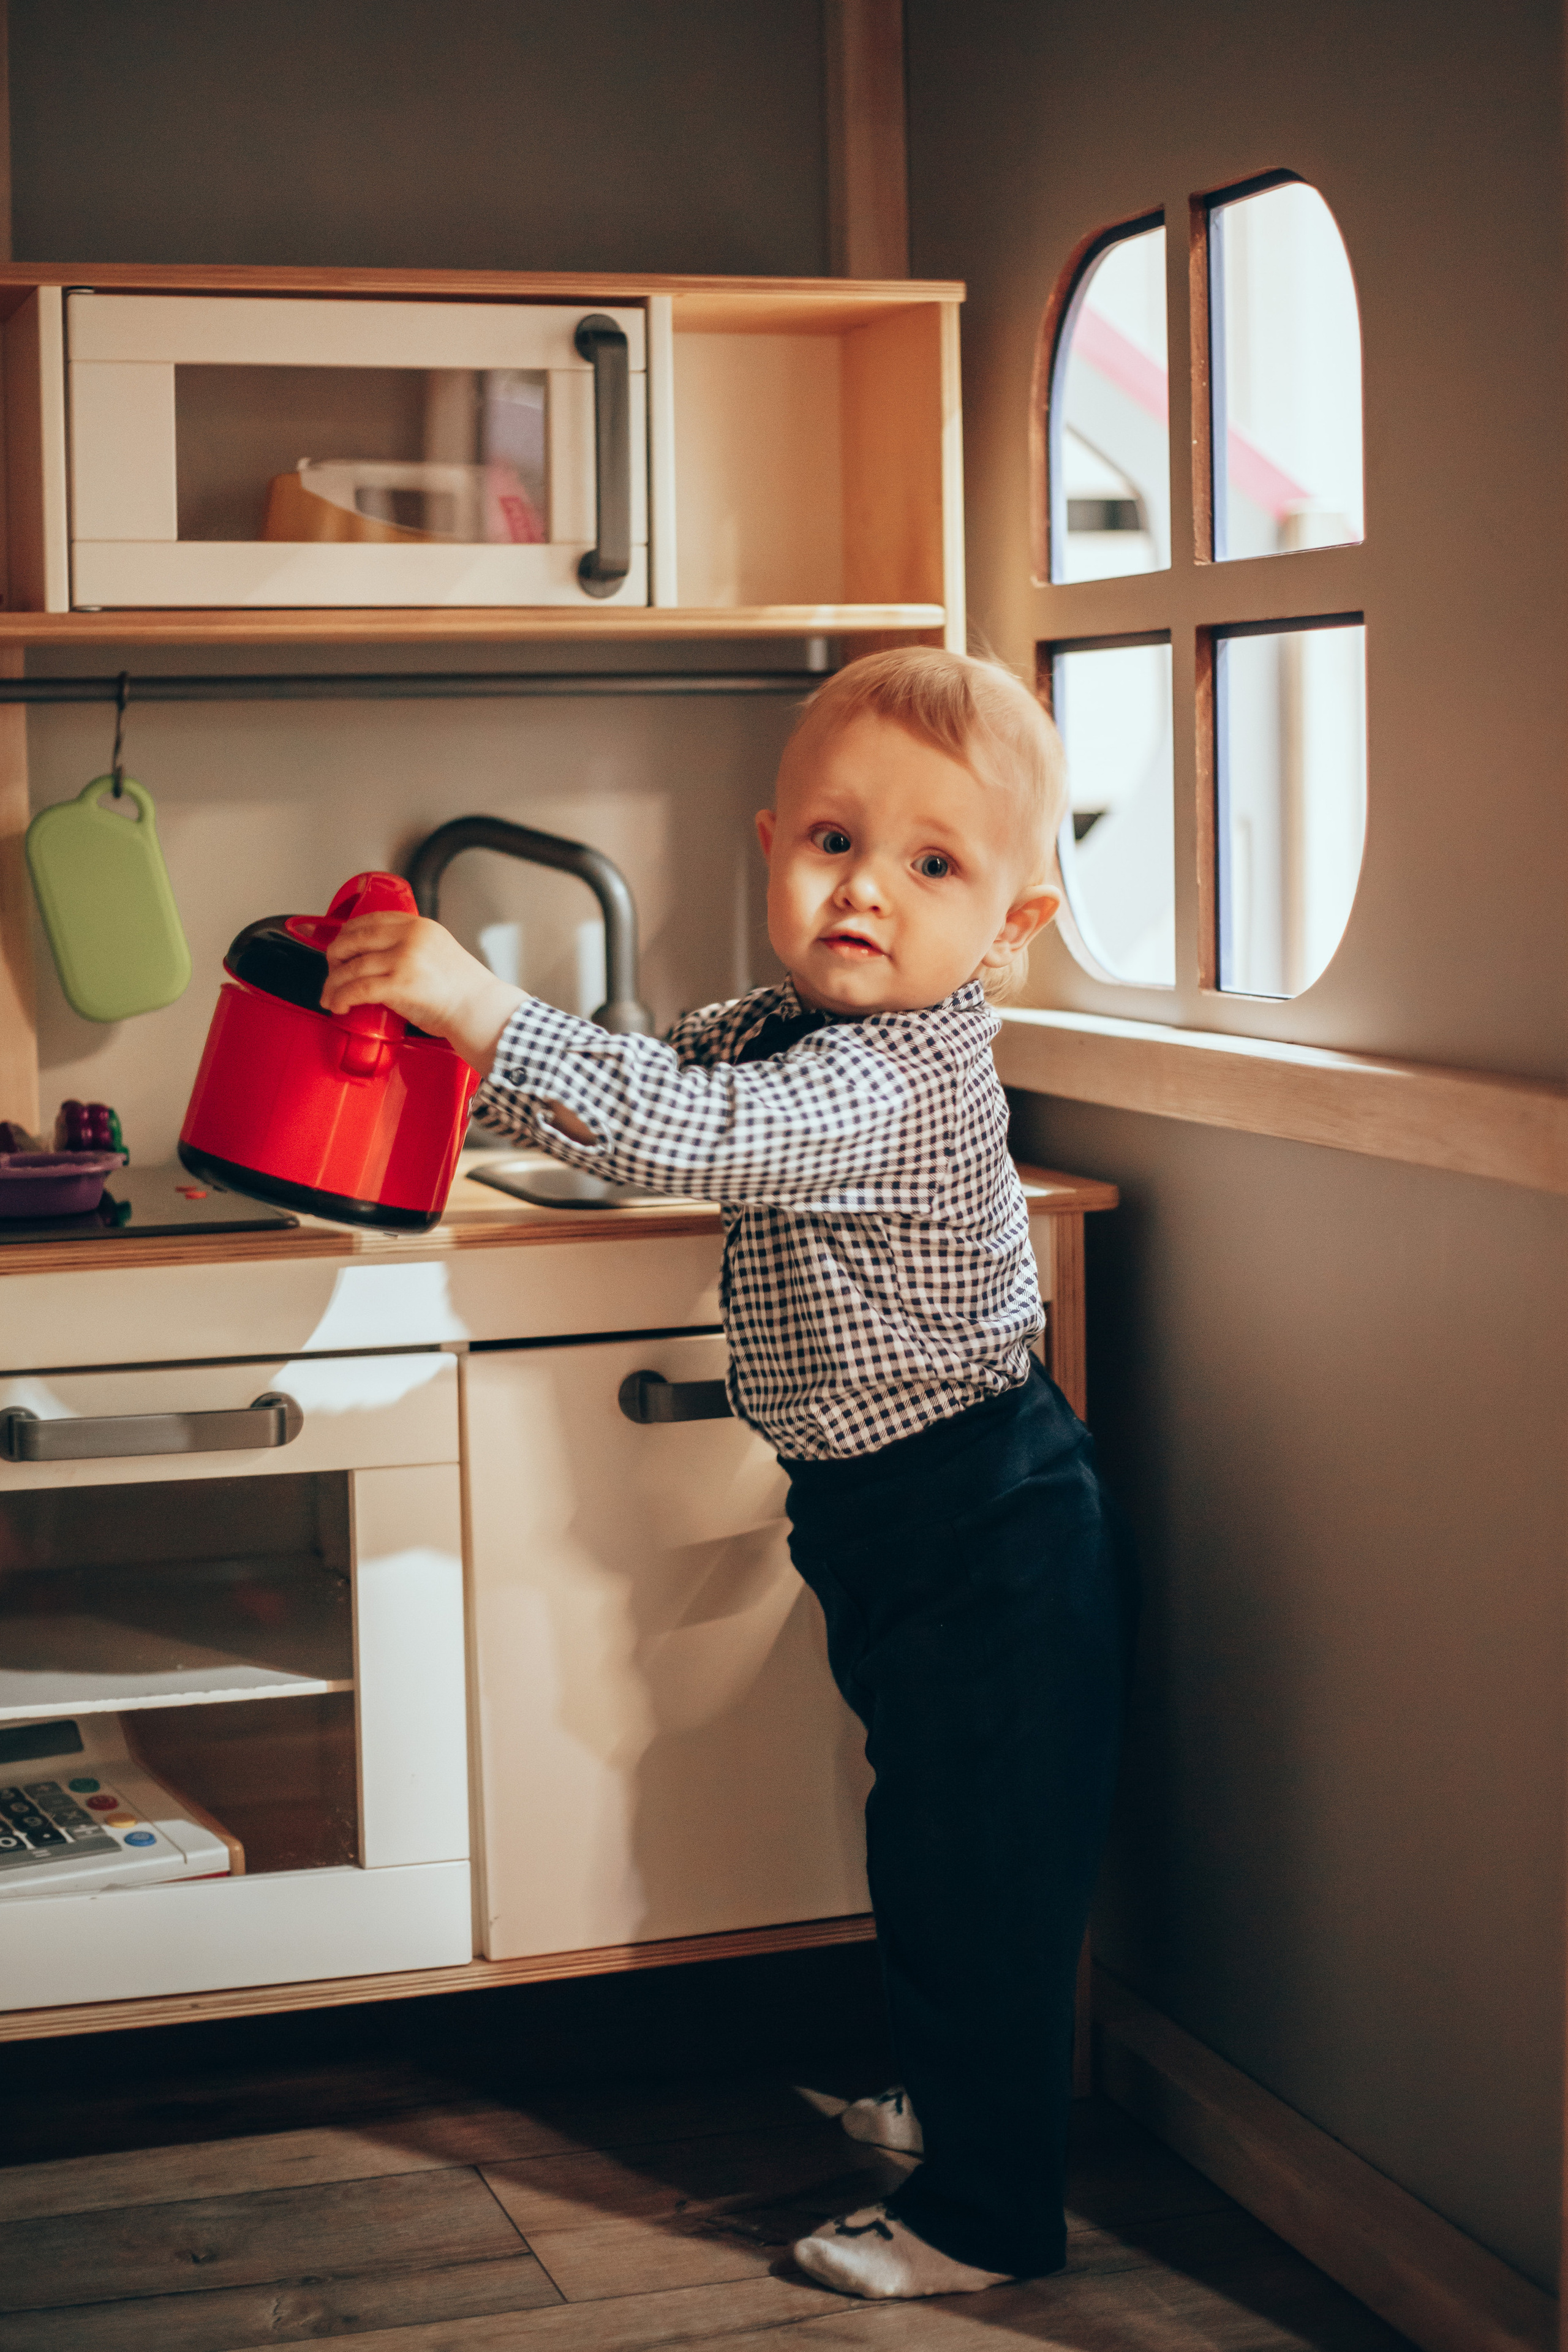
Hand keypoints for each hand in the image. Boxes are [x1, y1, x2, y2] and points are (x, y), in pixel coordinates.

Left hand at [321, 913, 523, 1076]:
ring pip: (350, 967)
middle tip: (332, 972)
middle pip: (353, 939)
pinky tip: (339, 1005)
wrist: (481, 1010)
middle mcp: (409, 937)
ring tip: (330, 996)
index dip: (347, 933)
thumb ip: (411, 947)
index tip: (340, 946)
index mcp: (418, 926)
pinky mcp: (399, 985)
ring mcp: (404, 960)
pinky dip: (341, 998)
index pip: (370, 920)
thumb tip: (377, 957)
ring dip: (333, 984)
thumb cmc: (463, 990)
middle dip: (334, 957)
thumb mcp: (438, 951)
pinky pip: (357, 989)